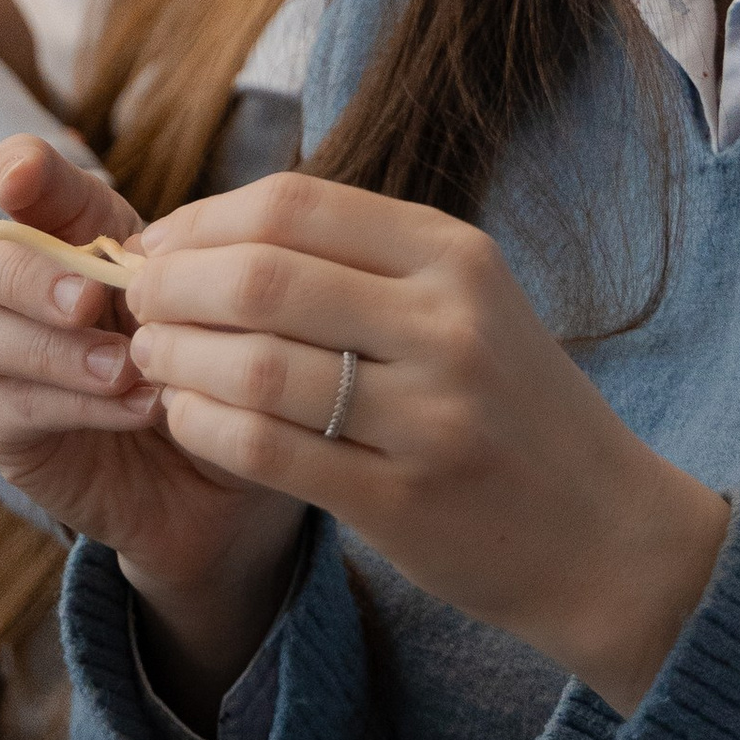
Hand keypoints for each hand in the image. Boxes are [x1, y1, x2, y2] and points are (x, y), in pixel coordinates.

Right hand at [0, 133, 305, 694]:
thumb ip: (179, 270)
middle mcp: (19, 283)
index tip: (23, 178)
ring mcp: (1, 353)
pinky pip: (10, 402)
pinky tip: (138, 407)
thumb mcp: (211, 304)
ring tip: (127, 368)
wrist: (218, 470)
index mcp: (72, 228)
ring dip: (51, 347)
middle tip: (88, 299)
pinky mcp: (4, 424)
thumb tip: (150, 257)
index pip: (20, 179)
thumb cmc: (214, 360)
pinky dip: (74, 402)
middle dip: (24, 271)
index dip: (14, 168)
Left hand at [118, 171, 729, 713]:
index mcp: (456, 257)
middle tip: (131, 300)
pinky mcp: (403, 502)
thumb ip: (357, 263)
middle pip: (262, 276)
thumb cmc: (510, 406)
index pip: (295, 204)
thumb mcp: (463, 303)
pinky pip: (264, 450)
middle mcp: (448, 325)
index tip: (156, 242)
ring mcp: (430, 416)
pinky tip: (180, 419)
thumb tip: (210, 232)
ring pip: (253, 366)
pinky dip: (201, 428)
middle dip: (171, 284)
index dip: (202, 219)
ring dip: (175, 357)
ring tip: (146, 357)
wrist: (608, 535)